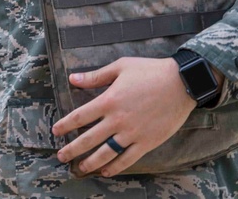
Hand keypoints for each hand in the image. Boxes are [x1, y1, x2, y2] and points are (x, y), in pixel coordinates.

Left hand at [51, 57, 195, 177]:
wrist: (181, 83)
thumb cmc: (150, 71)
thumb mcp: (121, 67)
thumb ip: (95, 76)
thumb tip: (72, 78)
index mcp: (109, 100)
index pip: (80, 116)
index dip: (65, 125)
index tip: (56, 131)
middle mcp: (117, 120)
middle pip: (88, 139)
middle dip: (72, 149)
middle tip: (61, 156)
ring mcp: (132, 133)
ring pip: (106, 154)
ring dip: (90, 163)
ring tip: (80, 169)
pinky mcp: (146, 142)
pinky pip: (127, 159)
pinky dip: (115, 168)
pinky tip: (106, 172)